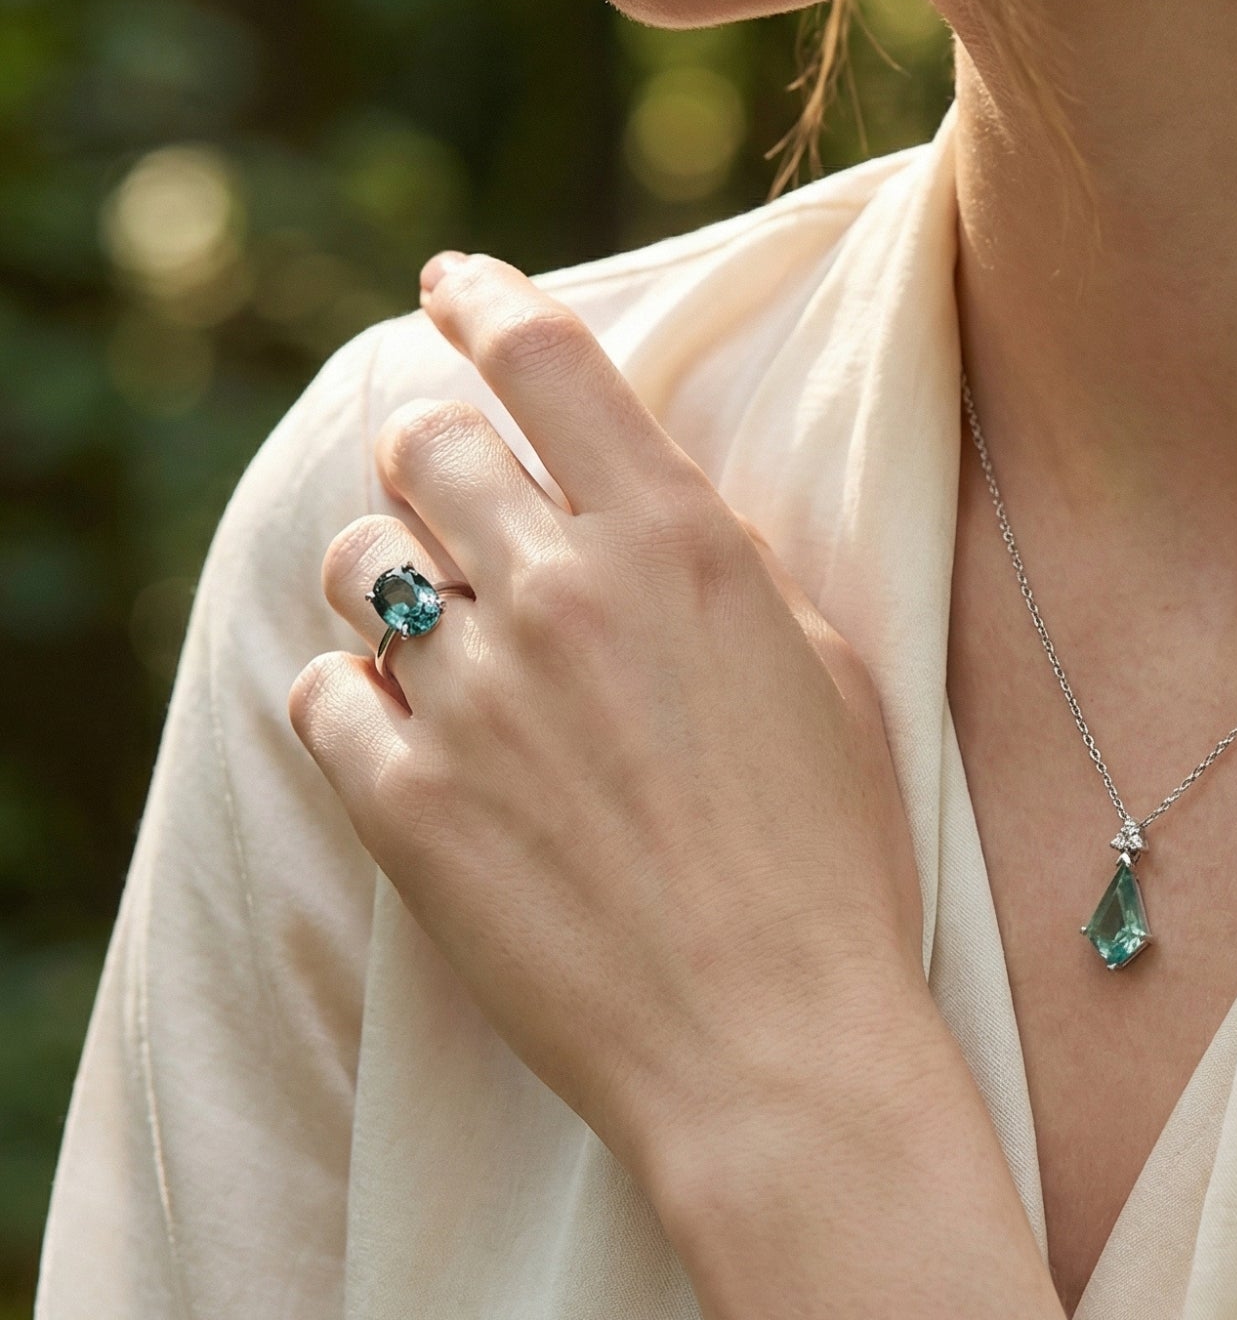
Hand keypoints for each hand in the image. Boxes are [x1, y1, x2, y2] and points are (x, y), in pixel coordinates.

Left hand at [288, 253, 1060, 1319]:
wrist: (773, 1037)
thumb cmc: (832, 850)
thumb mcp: (821, 666)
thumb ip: (722, 567)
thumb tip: (641, 513)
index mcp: (676, 542)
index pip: (548, 362)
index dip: (487, 298)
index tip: (452, 282)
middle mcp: (561, 593)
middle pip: (430, 445)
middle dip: (435, 453)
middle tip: (458, 495)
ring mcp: (473, 700)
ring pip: (359, 564)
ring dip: (390, 574)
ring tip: (435, 629)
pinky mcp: (405, 808)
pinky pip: (321, 697)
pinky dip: (354, 699)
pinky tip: (407, 733)